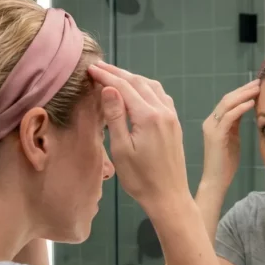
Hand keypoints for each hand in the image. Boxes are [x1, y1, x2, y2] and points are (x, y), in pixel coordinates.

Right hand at [87, 61, 190, 213]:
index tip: (90, 68)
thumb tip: (109, 88)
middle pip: (138, 82)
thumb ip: (115, 117)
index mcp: (148, 117)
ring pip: (151, 86)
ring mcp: (171, 116)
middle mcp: (163, 111)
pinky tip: (138, 90)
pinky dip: (146, 87)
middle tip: (98, 67)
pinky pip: (161, 96)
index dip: (106, 76)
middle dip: (117, 72)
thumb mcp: (122, 149)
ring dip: (132, 78)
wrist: (169, 197)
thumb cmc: (141, 179)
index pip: (124, 87)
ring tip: (114, 75)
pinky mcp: (174, 123)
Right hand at [201, 80, 259, 192]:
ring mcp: (211, 128)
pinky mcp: (216, 136)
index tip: (256, 85)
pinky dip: (240, 108)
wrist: (216, 181)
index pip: (227, 101)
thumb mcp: (232, 139)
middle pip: (227, 99)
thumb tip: (246, 110)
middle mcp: (210, 122)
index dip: (242, 92)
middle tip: (259, 82)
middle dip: (244, 89)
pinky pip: (229, 117)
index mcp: (214, 123)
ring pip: (227, 104)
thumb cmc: (225, 164)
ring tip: (258, 89)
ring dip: (244, 95)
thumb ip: (236, 125)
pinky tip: (252, 103)